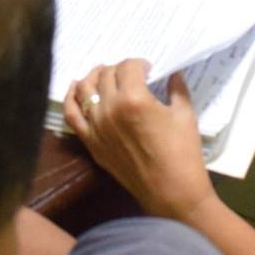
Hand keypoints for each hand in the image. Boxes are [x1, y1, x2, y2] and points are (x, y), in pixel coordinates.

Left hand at [63, 61, 212, 221]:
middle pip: (106, 75)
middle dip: (119, 68)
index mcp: (134, 98)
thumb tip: (173, 73)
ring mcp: (96, 126)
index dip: (139, 63)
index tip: (148, 68)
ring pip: (84, 88)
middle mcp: (109, 109)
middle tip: (131, 74)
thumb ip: (177, 88)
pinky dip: (70, 97)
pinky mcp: (90, 142)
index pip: (128, 67)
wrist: (171, 191)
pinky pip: (71, 114)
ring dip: (94, 76)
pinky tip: (76, 87)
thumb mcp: (185, 115)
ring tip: (105, 75)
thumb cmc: (182, 153)